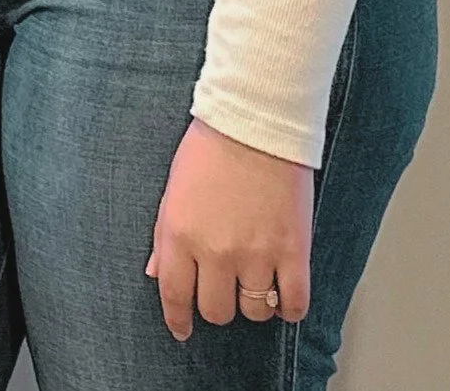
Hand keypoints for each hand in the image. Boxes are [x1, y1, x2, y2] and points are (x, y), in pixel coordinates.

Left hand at [145, 118, 312, 340]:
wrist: (256, 119)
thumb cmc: (211, 147)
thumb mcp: (174, 189)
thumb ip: (164, 237)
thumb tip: (155, 274)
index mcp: (180, 233)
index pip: (174, 295)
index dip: (178, 319)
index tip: (182, 329)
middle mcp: (215, 251)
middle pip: (216, 311)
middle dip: (217, 304)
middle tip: (224, 288)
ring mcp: (256, 254)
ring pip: (254, 311)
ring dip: (253, 303)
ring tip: (255, 282)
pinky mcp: (293, 251)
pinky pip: (294, 304)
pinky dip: (289, 308)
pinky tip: (284, 297)